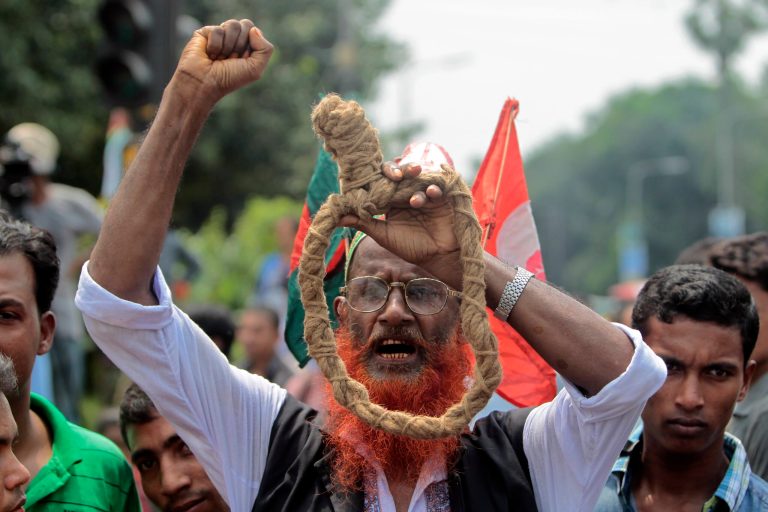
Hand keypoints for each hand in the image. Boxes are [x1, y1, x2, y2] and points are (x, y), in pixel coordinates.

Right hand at [173, 19, 272, 104]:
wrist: (205, 83)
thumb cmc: (229, 79)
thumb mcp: (255, 68)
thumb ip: (265, 49)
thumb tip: (254, 29)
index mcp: (247, 46)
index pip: (255, 31)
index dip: (251, 46)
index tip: (242, 60)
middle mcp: (234, 38)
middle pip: (246, 24)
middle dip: (240, 45)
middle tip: (231, 59)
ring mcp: (219, 34)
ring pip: (233, 24)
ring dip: (228, 46)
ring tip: (219, 57)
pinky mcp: (205, 32)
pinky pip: (217, 30)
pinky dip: (215, 46)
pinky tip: (209, 54)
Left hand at [340, 162, 462, 287]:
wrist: (439, 257)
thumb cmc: (412, 247)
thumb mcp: (384, 235)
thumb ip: (363, 223)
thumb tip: (337, 217)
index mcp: (392, 201)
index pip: (383, 181)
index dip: (380, 176)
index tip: (377, 178)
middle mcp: (408, 194)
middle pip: (401, 173)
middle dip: (399, 171)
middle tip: (397, 176)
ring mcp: (425, 193)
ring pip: (418, 177)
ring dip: (415, 183)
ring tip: (415, 201)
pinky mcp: (443, 196)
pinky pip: (437, 185)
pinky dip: (433, 188)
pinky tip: (431, 194)